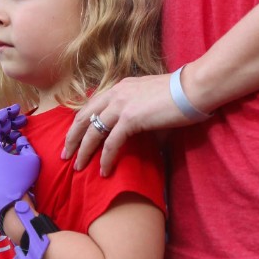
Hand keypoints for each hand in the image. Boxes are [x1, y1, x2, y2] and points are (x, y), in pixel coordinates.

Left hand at [0, 104, 39, 225]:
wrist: (10, 209)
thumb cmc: (19, 180)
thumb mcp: (29, 158)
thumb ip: (25, 144)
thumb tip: (20, 140)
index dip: (7, 112)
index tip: (18, 108)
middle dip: (8, 124)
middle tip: (23, 120)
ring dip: (7, 137)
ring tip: (21, 134)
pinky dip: (4, 149)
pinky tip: (17, 150)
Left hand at [64, 72, 197, 175]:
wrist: (193, 89)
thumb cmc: (180, 95)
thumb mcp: (151, 101)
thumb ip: (139, 115)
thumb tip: (139, 135)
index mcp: (119, 87)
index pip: (91, 105)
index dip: (79, 123)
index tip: (73, 137)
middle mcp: (115, 93)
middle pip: (83, 117)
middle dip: (71, 138)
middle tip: (65, 155)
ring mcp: (121, 105)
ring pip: (92, 131)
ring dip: (83, 151)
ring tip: (77, 167)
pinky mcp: (130, 118)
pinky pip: (111, 143)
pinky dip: (106, 158)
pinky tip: (104, 170)